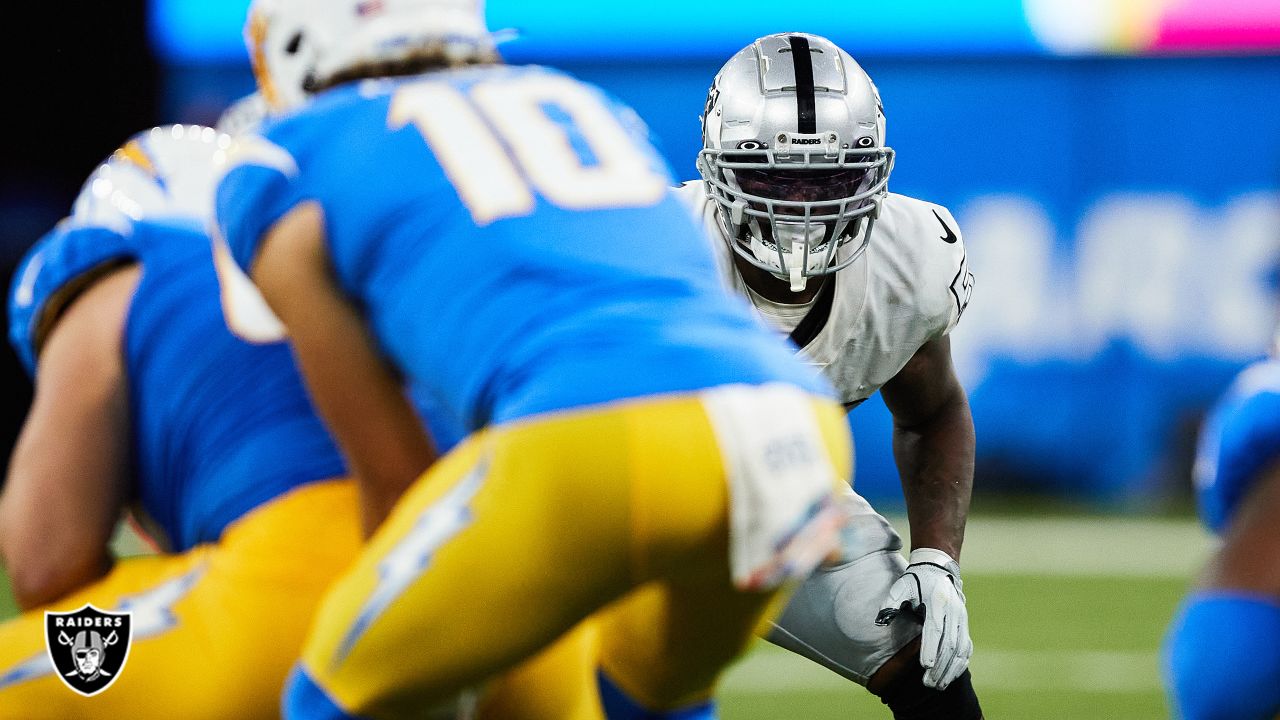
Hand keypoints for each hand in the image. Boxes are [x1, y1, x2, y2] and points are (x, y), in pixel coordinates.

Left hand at [875, 547, 972, 689]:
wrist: (938, 569)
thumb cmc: (915, 580)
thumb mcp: (901, 585)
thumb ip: (891, 602)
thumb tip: (879, 621)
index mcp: (938, 602)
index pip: (936, 629)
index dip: (931, 648)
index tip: (925, 666)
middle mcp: (954, 612)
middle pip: (950, 644)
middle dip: (940, 666)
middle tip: (929, 684)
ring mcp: (962, 619)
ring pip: (961, 649)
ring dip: (951, 669)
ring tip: (939, 685)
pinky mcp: (964, 625)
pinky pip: (966, 647)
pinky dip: (960, 664)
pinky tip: (951, 676)